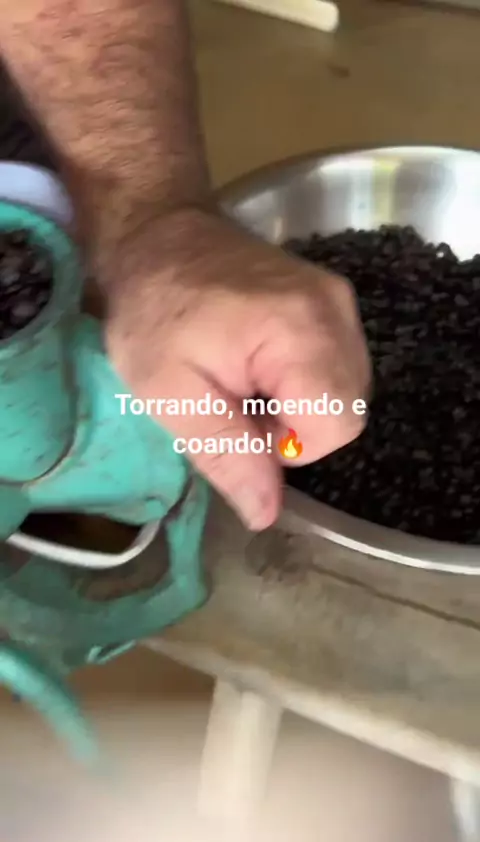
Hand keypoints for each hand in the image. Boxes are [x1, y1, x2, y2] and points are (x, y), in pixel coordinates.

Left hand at [102, 207, 370, 530]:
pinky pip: (338, 368)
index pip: (335, 428)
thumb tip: (267, 516)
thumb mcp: (169, 395)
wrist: (156, 237)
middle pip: (347, 413)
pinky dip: (304, 383)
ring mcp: (341, 301)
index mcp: (300, 332)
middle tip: (236, 400)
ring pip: (346, 394)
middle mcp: (337, 312)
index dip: (284, 444)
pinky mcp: (334, 300)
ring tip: (246, 379)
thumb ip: (225, 456)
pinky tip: (262, 365)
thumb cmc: (152, 314)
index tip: (237, 419)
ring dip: (298, 406)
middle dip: (292, 427)